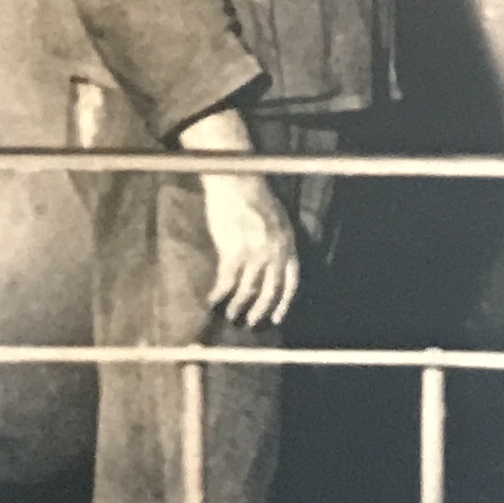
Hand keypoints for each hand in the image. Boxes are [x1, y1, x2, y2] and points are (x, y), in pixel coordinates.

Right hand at [200, 170, 300, 327]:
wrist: (237, 180)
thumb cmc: (254, 195)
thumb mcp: (277, 218)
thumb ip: (278, 241)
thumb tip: (273, 262)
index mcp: (288, 243)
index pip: (291, 281)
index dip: (284, 302)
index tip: (277, 317)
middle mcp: (275, 252)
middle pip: (271, 290)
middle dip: (261, 310)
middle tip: (251, 322)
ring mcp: (255, 253)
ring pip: (248, 290)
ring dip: (238, 305)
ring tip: (230, 314)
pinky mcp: (234, 252)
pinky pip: (227, 281)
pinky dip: (219, 293)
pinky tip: (212, 299)